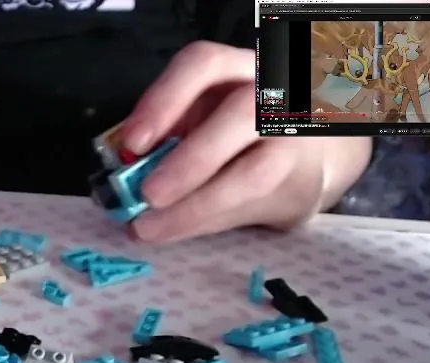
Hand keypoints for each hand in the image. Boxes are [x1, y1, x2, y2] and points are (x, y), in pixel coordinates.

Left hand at [120, 41, 371, 242]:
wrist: (307, 156)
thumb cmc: (232, 134)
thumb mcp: (197, 119)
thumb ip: (165, 138)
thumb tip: (122, 177)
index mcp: (238, 69)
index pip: (205, 64)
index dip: (165, 99)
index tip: (133, 142)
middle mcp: (275, 96)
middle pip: (241, 114)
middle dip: (190, 160)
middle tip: (148, 196)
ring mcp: (298, 141)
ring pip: (255, 172)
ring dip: (195, 207)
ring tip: (150, 228)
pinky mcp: (305, 186)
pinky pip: (254, 208)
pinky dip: (206, 223)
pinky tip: (175, 231)